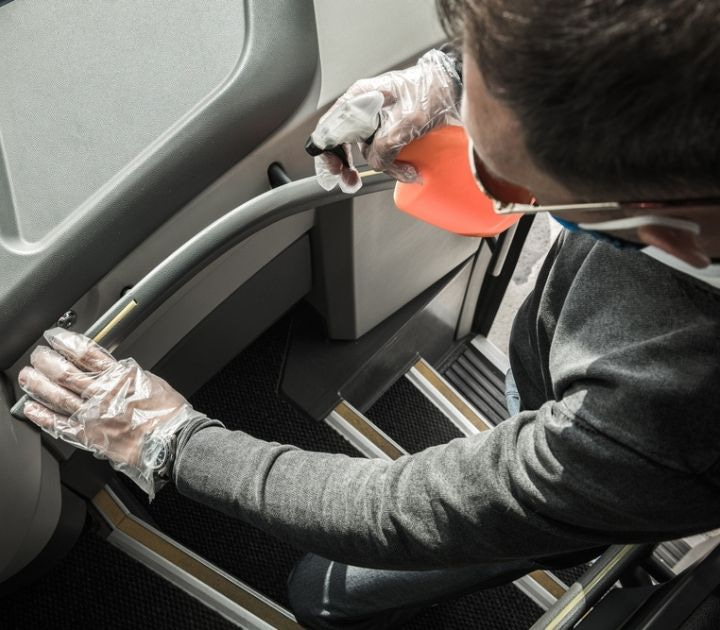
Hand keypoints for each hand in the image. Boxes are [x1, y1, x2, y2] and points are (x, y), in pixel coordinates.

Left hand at [18, 328, 205, 496]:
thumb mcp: (151, 381)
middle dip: (47, 362)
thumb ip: (127, 374)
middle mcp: (104, 394)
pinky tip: (32, 409)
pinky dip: (42, 417)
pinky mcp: (90, 437)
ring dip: (38, 385)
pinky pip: (60, 425)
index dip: (66, 343)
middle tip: (38, 356)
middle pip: (66, 372)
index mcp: (120, 377)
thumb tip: (111, 367)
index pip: (86, 353)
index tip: (55, 338)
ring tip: (28, 377)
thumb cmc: (169, 414)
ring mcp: (94, 416)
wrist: (175, 441)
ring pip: (58, 396)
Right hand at [312, 49, 461, 191]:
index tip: (337, 170)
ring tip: (405, 171)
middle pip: (344, 142)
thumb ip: (383, 147)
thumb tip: (375, 164)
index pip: (329, 129)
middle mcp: (362, 107)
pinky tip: (407, 169)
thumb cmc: (431, 91)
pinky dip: (394, 163)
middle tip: (351, 180)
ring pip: (368, 150)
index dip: (328, 153)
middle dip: (348, 165)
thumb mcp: (405, 122)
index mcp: (358, 99)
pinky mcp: (389, 127)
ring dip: (385, 166)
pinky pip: (384, 150)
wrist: (453, 86)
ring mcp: (376, 118)